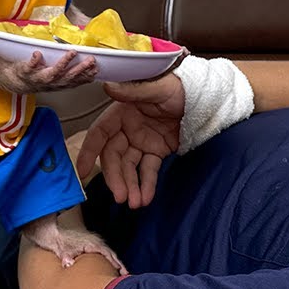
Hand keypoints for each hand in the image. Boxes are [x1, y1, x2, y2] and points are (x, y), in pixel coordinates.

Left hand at [1, 49, 98, 91]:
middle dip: (80, 69)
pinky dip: (34, 61)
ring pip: (53, 73)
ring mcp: (38, 78)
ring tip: (72, 52)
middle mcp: (50, 82)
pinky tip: (38, 54)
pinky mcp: (26, 71)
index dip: (86, 76)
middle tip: (91, 60)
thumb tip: (90, 69)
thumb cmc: (39, 77)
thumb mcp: (57, 78)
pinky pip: (29, 67)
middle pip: (67, 77)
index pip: (75, 80)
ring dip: (63, 63)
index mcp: (59, 83)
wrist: (15, 82)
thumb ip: (72, 73)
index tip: (96, 69)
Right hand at [77, 75, 184, 208]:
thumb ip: (134, 90)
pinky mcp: (157, 150)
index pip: (100, 133)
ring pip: (129, 167)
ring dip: (130, 185)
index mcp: (123, 111)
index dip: (89, 151)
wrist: (206, 97)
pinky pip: (148, 170)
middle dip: (115, 177)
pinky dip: (147, 184)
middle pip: (114, 156)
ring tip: (135, 203)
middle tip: (120, 196)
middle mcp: (128, 128)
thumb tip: (108, 86)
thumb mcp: (160, 87)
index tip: (82, 171)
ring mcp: (143, 141)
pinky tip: (146, 198)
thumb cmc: (181, 86)